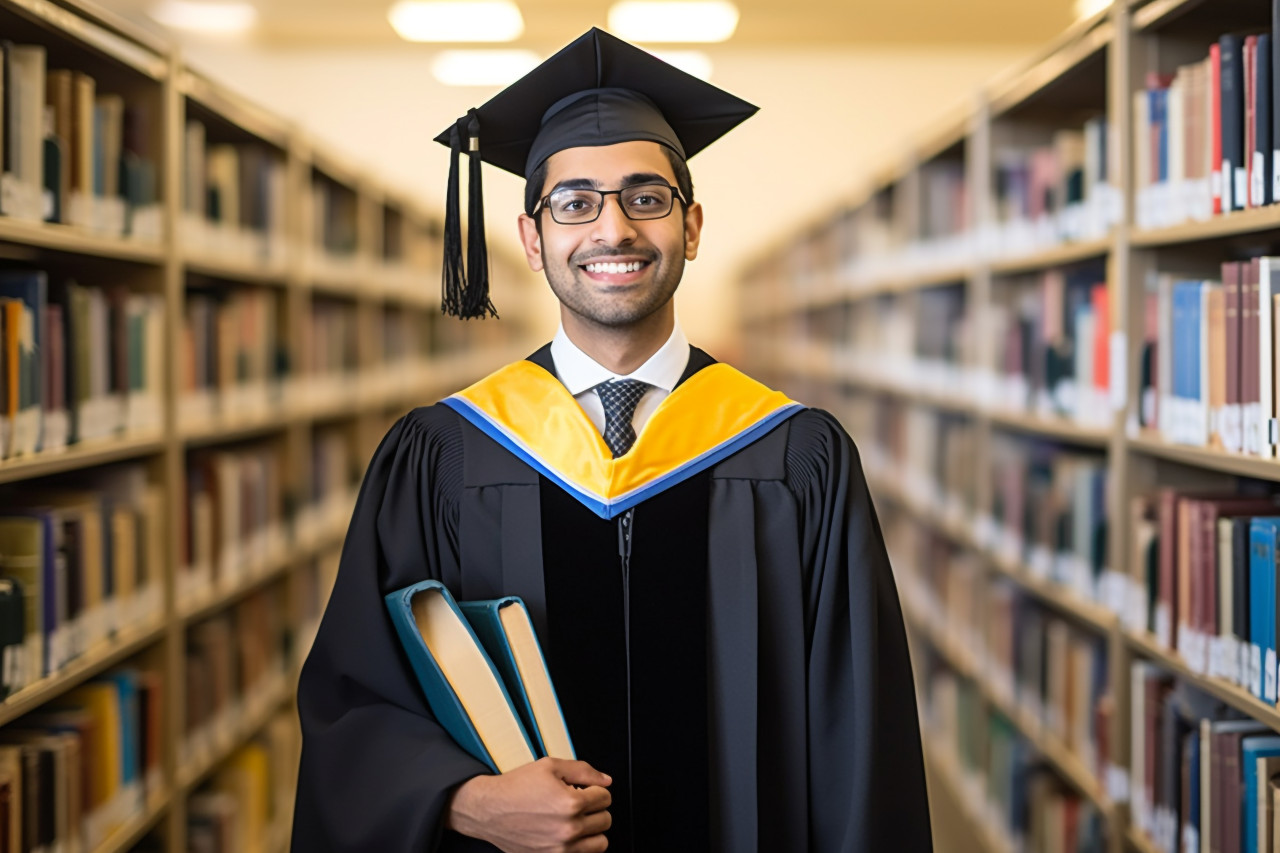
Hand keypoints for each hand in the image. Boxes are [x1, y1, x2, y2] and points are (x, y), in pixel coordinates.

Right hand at [446, 757, 612, 852]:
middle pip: (605, 819)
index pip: (605, 797)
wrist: (489, 810)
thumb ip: (583, 770)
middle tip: (580, 802)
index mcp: (570, 803)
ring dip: (593, 829)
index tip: (586, 789)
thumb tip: (605, 780)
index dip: (596, 789)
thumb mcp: (549, 766)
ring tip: (578, 820)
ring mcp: (561, 848)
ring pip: (601, 842)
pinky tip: (570, 833)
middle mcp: (568, 829)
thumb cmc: (515, 788)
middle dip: (595, 808)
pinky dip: (582, 845)